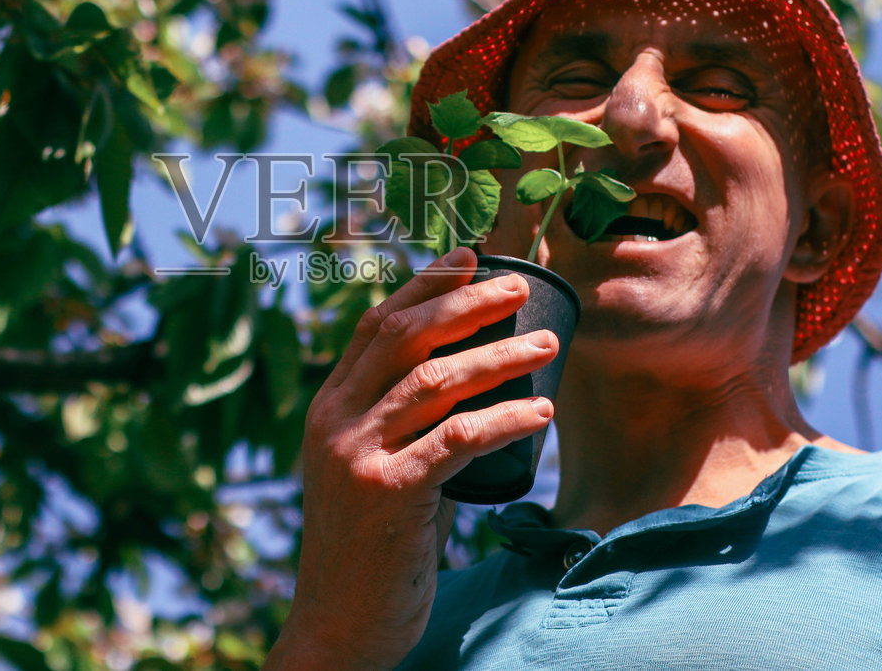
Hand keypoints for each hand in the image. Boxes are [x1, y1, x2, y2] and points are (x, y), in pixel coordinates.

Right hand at [266, 247, 557, 669]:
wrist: (339, 625)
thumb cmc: (371, 551)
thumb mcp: (374, 475)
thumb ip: (403, 433)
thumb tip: (469, 395)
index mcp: (329, 410)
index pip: (375, 326)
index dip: (424, 285)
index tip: (471, 256)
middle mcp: (334, 423)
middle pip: (403, 338)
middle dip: (465, 304)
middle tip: (521, 287)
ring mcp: (356, 456)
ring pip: (434, 383)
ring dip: (499, 358)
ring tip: (552, 345)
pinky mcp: (386, 493)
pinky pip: (456, 440)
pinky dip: (504, 419)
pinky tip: (543, 413)